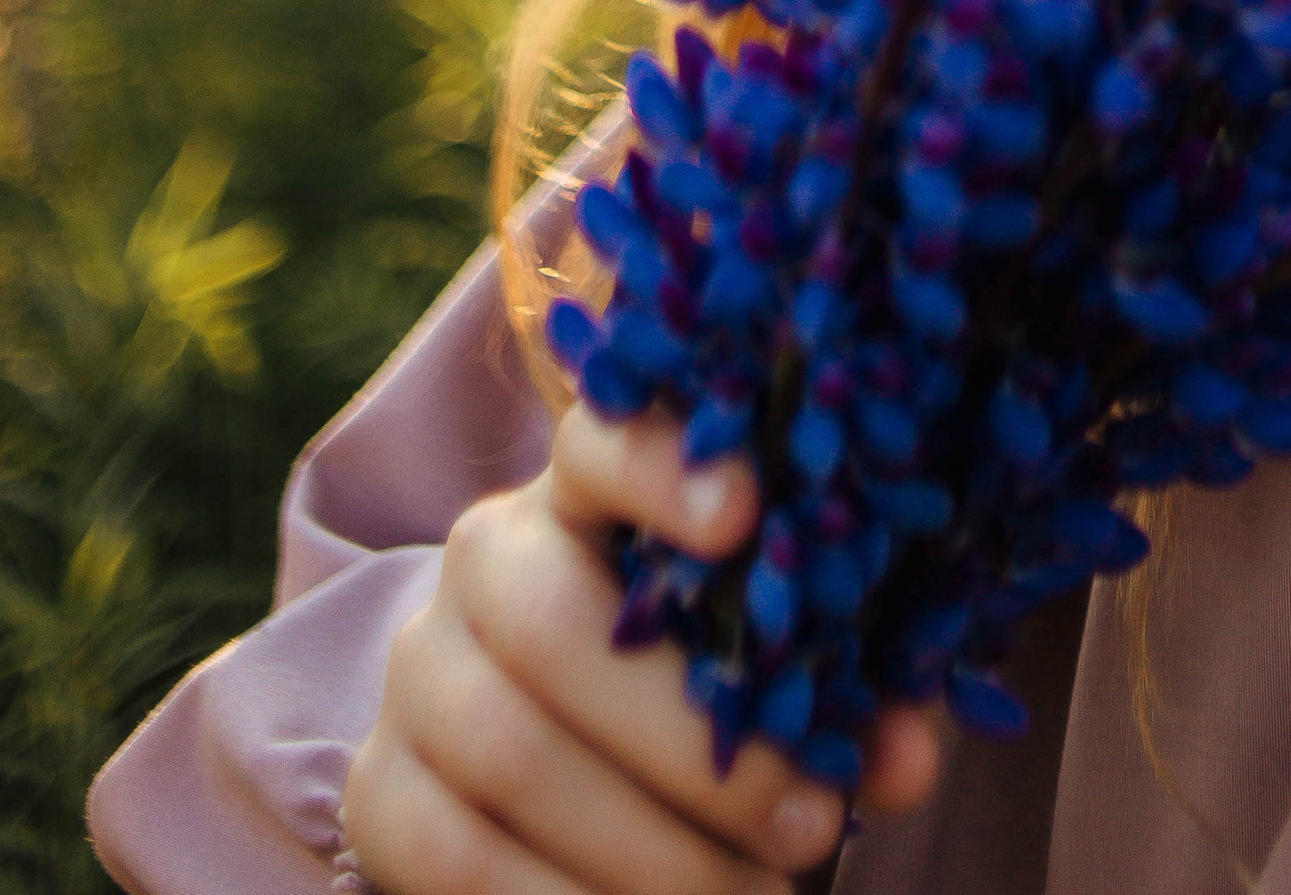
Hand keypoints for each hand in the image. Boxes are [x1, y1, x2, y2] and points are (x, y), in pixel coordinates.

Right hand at [343, 400, 943, 891]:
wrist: (547, 753)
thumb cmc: (696, 677)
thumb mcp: (773, 659)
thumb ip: (848, 686)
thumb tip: (909, 755)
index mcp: (587, 490)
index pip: (603, 438)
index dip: (663, 465)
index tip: (745, 510)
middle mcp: (485, 556)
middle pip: (554, 627)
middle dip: (692, 746)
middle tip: (812, 825)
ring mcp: (420, 673)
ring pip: (513, 757)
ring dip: (649, 853)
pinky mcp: (381, 793)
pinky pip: (459, 862)